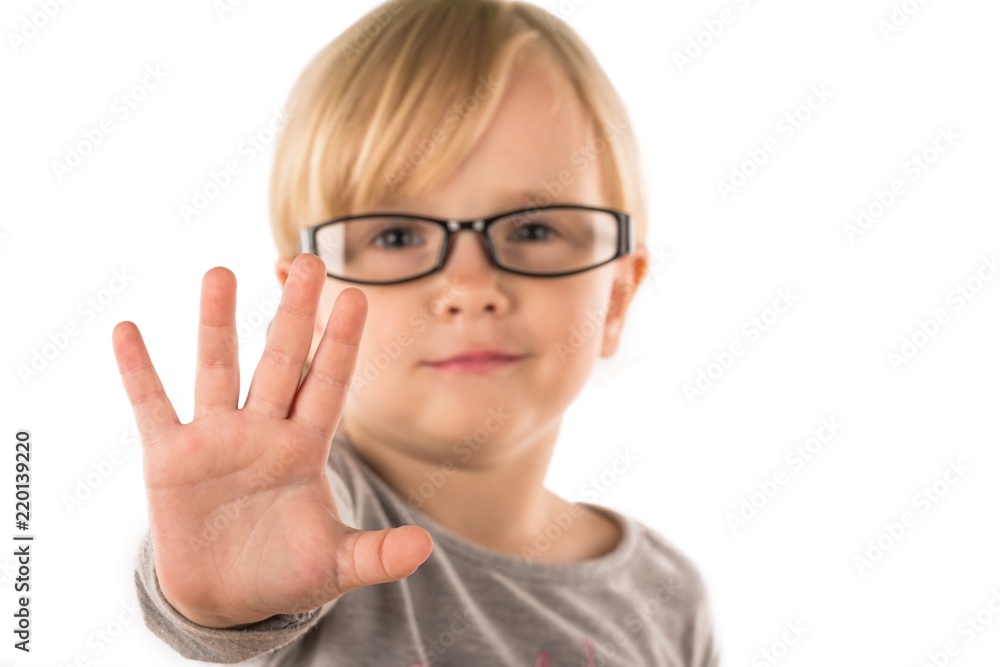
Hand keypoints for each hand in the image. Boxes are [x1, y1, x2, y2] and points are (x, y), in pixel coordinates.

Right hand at [112, 253, 432, 627]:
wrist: (228, 597)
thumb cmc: (287, 574)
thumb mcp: (336, 566)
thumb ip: (377, 555)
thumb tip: (424, 550)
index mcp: (306, 449)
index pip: (328, 385)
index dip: (341, 344)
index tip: (358, 297)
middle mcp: (263, 431)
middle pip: (280, 361)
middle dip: (293, 314)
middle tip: (308, 260)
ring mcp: (215, 439)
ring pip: (218, 368)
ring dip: (217, 323)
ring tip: (220, 273)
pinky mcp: (170, 458)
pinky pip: (152, 406)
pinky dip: (138, 371)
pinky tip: (126, 329)